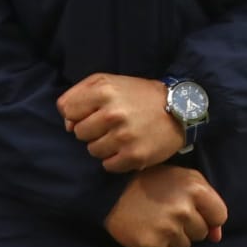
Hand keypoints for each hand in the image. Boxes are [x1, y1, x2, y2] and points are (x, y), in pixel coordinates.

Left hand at [58, 73, 184, 171]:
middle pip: (78, 133)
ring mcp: (123, 136)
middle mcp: (112, 113)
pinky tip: (128, 147)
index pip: (67, 109)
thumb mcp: (110, 81)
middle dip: (92, 129)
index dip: (78, 112)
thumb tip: (67, 122)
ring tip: (122, 134)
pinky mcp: (133, 156)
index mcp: (104, 91)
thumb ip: (80, 94)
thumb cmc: (139, 94)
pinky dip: (115, 159)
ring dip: (104, 145)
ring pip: (92, 150)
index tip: (92, 112)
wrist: (179, 108)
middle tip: (112, 123)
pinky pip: (107, 165)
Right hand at [104, 166, 226, 246]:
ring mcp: (167, 229)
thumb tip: (216, 236)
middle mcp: (183, 209)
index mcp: (195, 189)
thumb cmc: (154, 182)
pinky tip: (152, 234)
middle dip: (190, 227)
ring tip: (160, 222)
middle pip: (202, 233)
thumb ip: (207, 202)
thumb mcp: (185, 179)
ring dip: (175, 239)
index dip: (210, 216)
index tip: (197, 213)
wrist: (115, 192)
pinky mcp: (151, 245)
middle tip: (171, 214)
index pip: (220, 215)